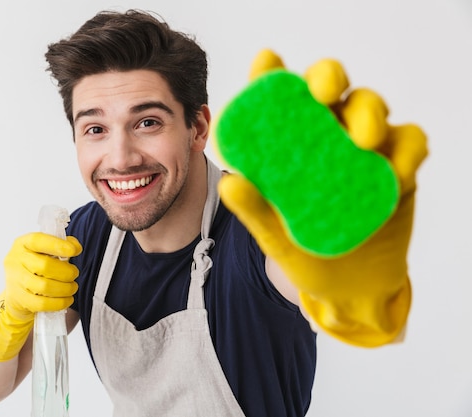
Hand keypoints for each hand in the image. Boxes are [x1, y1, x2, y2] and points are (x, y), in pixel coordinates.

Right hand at [0, 233, 81, 360]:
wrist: (12, 304)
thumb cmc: (35, 277)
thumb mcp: (44, 259)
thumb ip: (59, 251)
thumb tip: (75, 246)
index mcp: (22, 244)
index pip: (39, 239)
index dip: (58, 244)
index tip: (75, 250)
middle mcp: (14, 261)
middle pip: (46, 266)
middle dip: (67, 273)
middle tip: (74, 276)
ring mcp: (13, 281)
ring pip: (45, 285)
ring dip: (65, 289)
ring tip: (72, 289)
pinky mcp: (17, 301)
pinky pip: (42, 303)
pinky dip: (59, 303)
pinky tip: (66, 301)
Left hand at [216, 49, 427, 346]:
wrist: (344, 287)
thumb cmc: (303, 251)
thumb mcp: (275, 234)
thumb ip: (255, 210)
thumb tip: (230, 183)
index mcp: (290, 143)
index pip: (280, 99)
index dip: (272, 75)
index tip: (265, 63)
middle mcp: (326, 136)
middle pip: (330, 87)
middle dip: (327, 77)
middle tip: (322, 92)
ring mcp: (365, 149)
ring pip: (370, 106)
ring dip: (368, 113)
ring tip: (362, 139)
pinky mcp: (398, 167)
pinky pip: (410, 143)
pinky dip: (408, 149)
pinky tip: (397, 170)